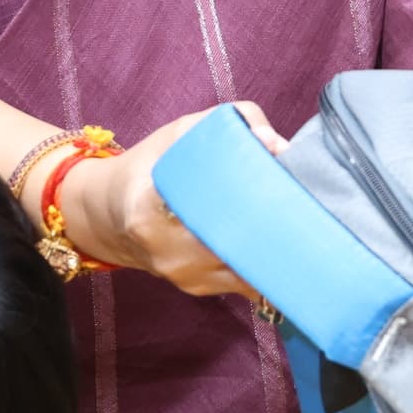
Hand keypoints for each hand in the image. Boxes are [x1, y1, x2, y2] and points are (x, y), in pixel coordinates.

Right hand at [55, 105, 288, 299]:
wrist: (108, 215)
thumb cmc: (150, 166)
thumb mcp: (180, 132)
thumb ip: (232, 125)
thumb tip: (277, 146)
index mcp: (147, 203)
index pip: (205, 204)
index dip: (249, 195)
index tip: (281, 184)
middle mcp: (163, 247)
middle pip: (234, 241)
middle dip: (273, 226)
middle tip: (304, 206)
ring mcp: (180, 273)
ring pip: (245, 268)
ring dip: (274, 250)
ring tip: (300, 224)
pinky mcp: (195, 288)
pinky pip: (242, 281)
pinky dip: (264, 264)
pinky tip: (282, 245)